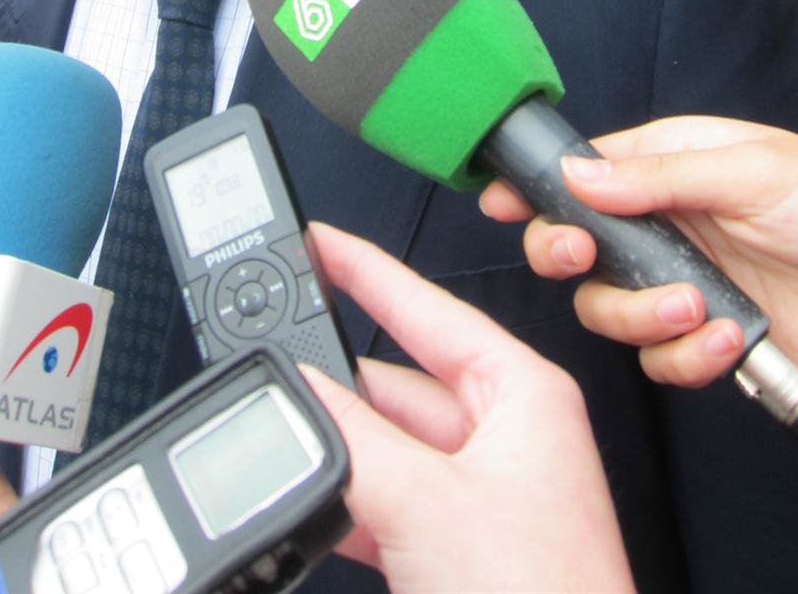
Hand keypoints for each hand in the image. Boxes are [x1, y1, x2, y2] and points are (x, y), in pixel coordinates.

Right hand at [303, 223, 635, 593]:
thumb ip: (353, 439)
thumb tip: (298, 390)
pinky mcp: (459, 556)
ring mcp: (482, 500)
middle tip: (274, 364)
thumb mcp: (430, 505)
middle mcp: (506, 437)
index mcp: (522, 395)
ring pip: (388, 451)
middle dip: (338, 384)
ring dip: (340, 454)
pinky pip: (388, 508)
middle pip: (399, 383)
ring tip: (286, 443)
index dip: (368, 270)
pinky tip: (312, 510)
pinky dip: (347, 508)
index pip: (429, 306)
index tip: (317, 241)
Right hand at [478, 117, 797, 455]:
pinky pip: (657, 359)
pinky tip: (730, 339)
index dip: (537, 186)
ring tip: (700, 306)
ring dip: (643, 314)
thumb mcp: (754, 170)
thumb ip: (659, 176)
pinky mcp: (706, 339)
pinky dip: (686, 357)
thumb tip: (579, 174)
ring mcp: (683, 282)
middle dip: (569, 256)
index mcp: (674, 162)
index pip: (585, 169)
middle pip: (576, 244)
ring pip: (607, 309)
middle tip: (585, 258)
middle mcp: (668, 223)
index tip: (500, 201)